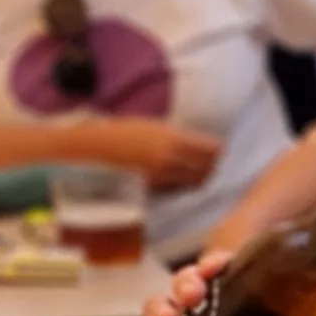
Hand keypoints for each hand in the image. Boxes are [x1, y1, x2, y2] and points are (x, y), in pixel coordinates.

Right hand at [88, 119, 223, 189]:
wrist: (93, 148)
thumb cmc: (122, 132)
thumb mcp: (154, 126)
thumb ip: (179, 136)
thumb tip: (203, 146)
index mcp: (172, 137)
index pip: (212, 149)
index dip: (221, 152)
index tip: (221, 153)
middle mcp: (169, 157)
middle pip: (208, 168)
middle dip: (214, 168)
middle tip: (215, 167)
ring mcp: (159, 174)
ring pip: (195, 181)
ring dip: (200, 179)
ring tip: (200, 176)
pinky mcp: (151, 187)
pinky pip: (177, 189)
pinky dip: (183, 186)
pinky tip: (180, 182)